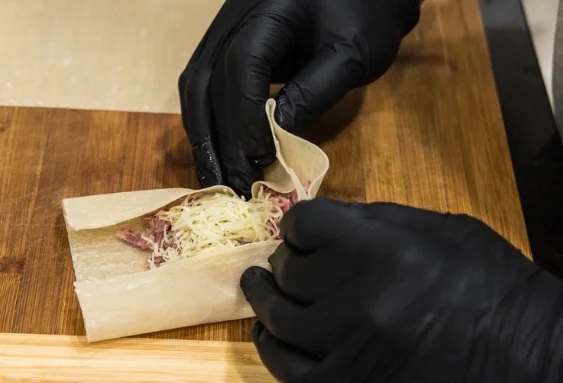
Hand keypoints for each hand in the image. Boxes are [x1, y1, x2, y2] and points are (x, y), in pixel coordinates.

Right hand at [179, 0, 420, 196]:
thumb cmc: (366, 13)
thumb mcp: (351, 53)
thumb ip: (313, 92)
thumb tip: (276, 140)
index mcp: (268, 11)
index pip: (240, 67)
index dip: (245, 118)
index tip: (260, 159)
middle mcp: (234, 18)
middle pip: (206, 81)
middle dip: (217, 138)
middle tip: (232, 185)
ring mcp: (225, 30)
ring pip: (196, 86)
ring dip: (204, 136)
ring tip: (218, 179)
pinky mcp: (226, 45)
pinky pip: (204, 85)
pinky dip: (208, 122)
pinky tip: (218, 153)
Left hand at [240, 199, 562, 382]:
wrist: (537, 362)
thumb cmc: (497, 286)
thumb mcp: (442, 230)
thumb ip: (375, 222)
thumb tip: (326, 221)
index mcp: (380, 248)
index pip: (304, 224)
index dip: (300, 224)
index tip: (302, 230)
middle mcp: (354, 295)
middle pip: (288, 268)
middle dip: (286, 258)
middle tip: (289, 259)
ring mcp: (347, 346)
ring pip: (279, 316)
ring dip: (264, 297)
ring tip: (258, 286)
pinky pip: (287, 368)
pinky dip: (269, 347)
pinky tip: (267, 330)